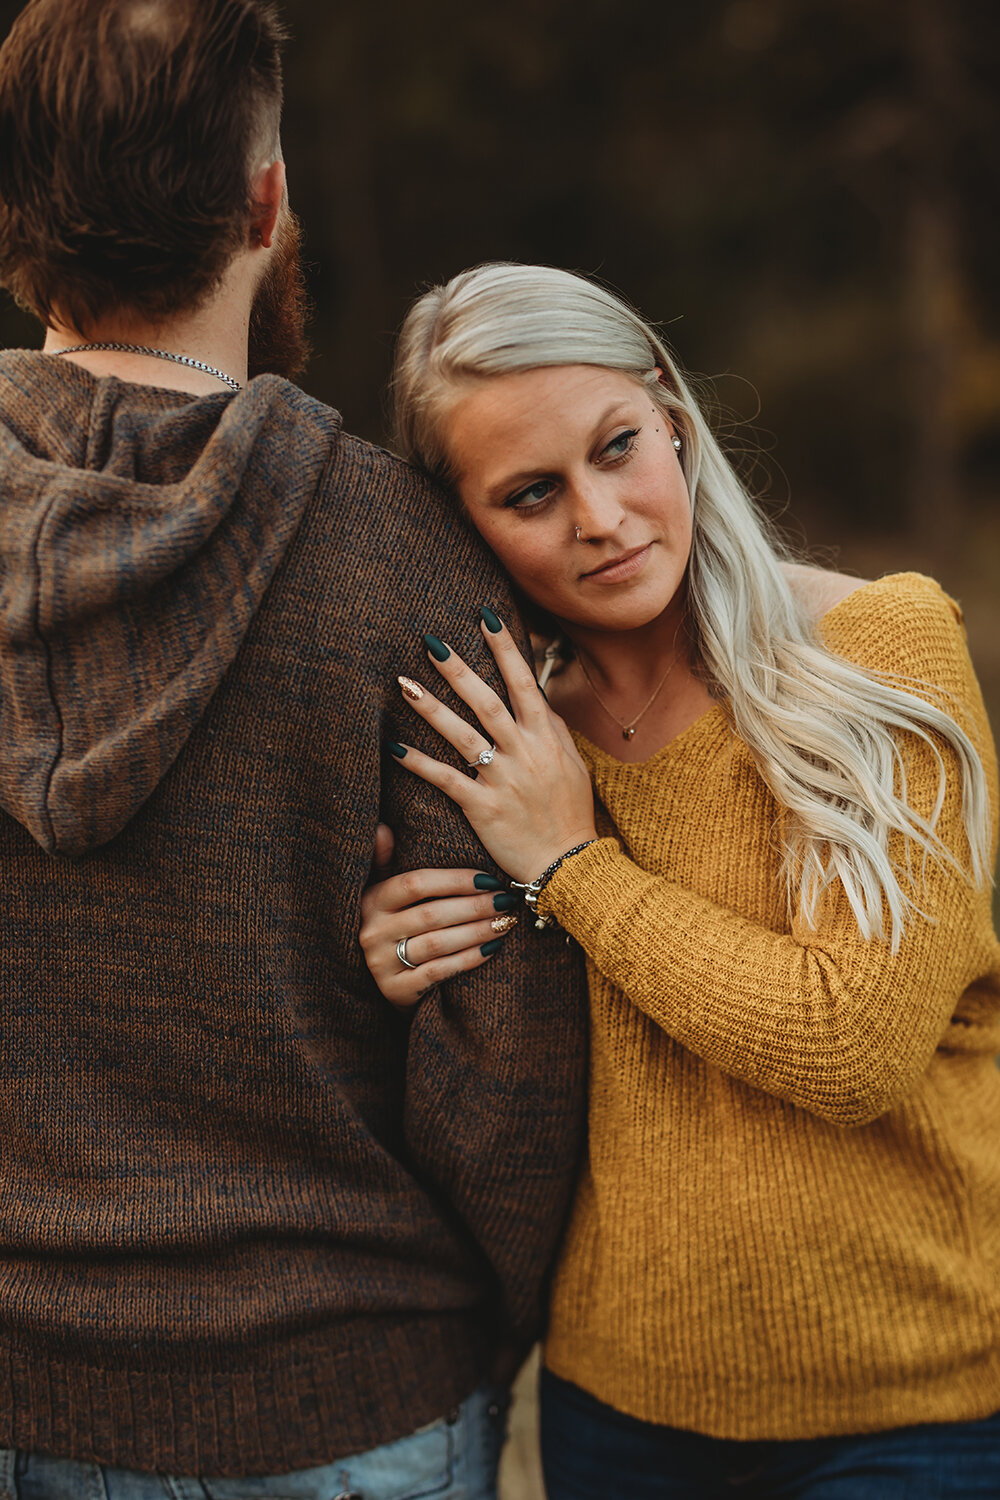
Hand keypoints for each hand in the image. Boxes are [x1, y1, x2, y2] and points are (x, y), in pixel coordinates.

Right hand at [359, 824, 520, 1009]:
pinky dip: (469, 959)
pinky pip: (439, 972)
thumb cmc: (395, 927)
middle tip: (506, 900)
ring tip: (506, 922)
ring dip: (477, 931)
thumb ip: (383, 860)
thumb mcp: (383, 893)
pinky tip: (492, 949)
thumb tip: (382, 828)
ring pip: (438, 944)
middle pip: (431, 914)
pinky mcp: (395, 991)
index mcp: (372, 901)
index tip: (489, 879)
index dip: (454, 880)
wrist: (386, 981)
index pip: (415, 884)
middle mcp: (372, 931)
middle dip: (475, 906)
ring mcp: (381, 964)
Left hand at [389, 609, 596, 883]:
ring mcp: (504, 780)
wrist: (570, 865)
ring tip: (404, 684)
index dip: (504, 649)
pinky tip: (396, 749)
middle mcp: (525, 753)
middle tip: (431, 642)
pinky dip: (422, 765)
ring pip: (463, 736)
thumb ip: (554, 731)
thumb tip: (538, 697)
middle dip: (459, 671)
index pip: (524, 684)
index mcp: (547, 738)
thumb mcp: (573, 766)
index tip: (484, 617)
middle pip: (487, 703)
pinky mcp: (484, 808)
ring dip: (432, 709)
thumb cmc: (571, 814)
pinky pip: (448, 781)